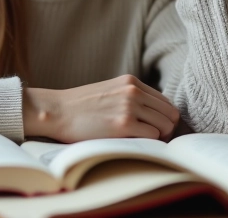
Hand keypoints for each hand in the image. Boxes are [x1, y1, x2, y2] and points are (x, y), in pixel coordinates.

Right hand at [23, 75, 179, 142]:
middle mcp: (133, 91)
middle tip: (155, 141)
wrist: (57, 111)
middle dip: (167, 129)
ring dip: (159, 138)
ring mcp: (129, 107)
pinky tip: (135, 145)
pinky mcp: (123, 124)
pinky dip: (149, 144)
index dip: (165, 118)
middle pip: (170, 113)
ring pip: (165, 125)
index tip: (157, 129)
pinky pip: (152, 137)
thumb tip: (154, 115)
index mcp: (131, 82)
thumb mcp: (110, 91)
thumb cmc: (80, 107)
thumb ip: (131, 97)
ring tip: (144, 143)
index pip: (165, 101)